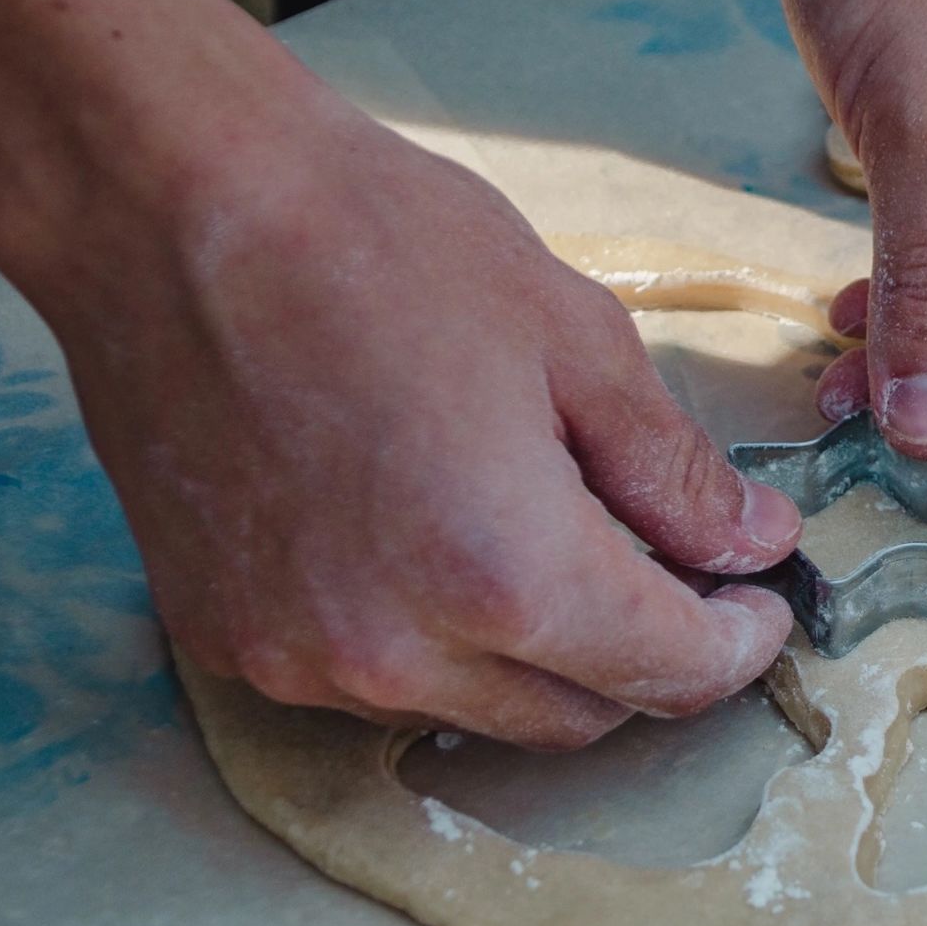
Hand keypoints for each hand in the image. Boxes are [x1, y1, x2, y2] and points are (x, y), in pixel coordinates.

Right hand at [21, 95, 798, 746]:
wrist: (166, 205)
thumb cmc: (374, 243)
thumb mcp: (574, 338)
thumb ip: (673, 469)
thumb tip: (753, 544)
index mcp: (509, 576)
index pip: (668, 675)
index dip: (737, 647)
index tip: (760, 604)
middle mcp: (401, 652)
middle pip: (577, 719)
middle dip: (645, 659)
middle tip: (674, 572)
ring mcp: (301, 661)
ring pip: (472, 711)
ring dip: (533, 657)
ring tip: (542, 538)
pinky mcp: (226, 642)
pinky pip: (368, 682)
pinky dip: (427, 640)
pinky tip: (430, 541)